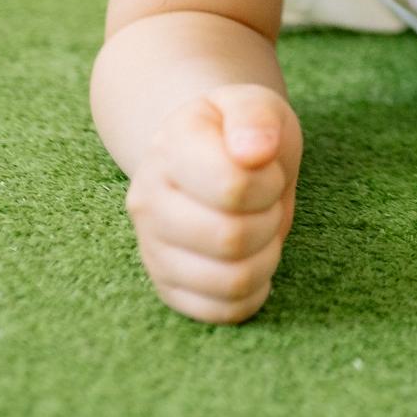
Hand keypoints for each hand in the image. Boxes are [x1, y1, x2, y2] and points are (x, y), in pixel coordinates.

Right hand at [125, 83, 301, 323]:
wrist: (215, 158)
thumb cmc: (240, 133)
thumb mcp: (254, 105)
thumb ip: (255, 118)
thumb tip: (254, 152)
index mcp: (169, 149)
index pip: (233, 188)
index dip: (267, 181)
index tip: (263, 167)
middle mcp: (147, 201)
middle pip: (232, 238)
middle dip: (269, 218)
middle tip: (264, 199)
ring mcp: (152, 249)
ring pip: (232, 280)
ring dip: (266, 255)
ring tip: (258, 226)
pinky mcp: (168, 287)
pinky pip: (223, 311)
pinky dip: (254, 290)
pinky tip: (250, 259)